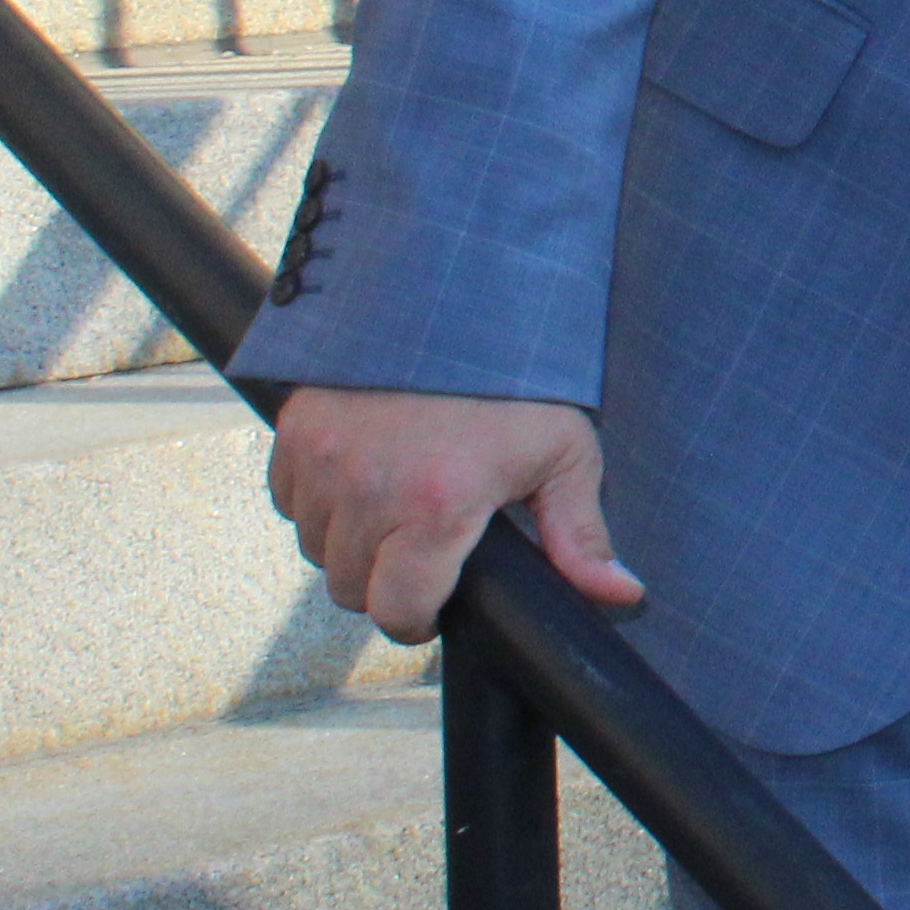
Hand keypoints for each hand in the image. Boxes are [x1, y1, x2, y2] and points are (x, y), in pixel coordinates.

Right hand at [267, 388, 644, 640]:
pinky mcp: (295, 428)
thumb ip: (580, 535)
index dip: (416, 619)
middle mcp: (368, 489)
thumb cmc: (522, 377)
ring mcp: (322, 458)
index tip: (433, 605)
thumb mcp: (566, 454)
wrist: (462, 291)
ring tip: (395, 510)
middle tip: (422, 551)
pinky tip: (361, 477)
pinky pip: (288, 498)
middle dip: (384, 582)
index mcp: (437, 505)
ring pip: (314, 546)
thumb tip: (621, 594)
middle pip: (349, 586)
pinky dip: (316, 500)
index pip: (396, 609)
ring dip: (348, 543)